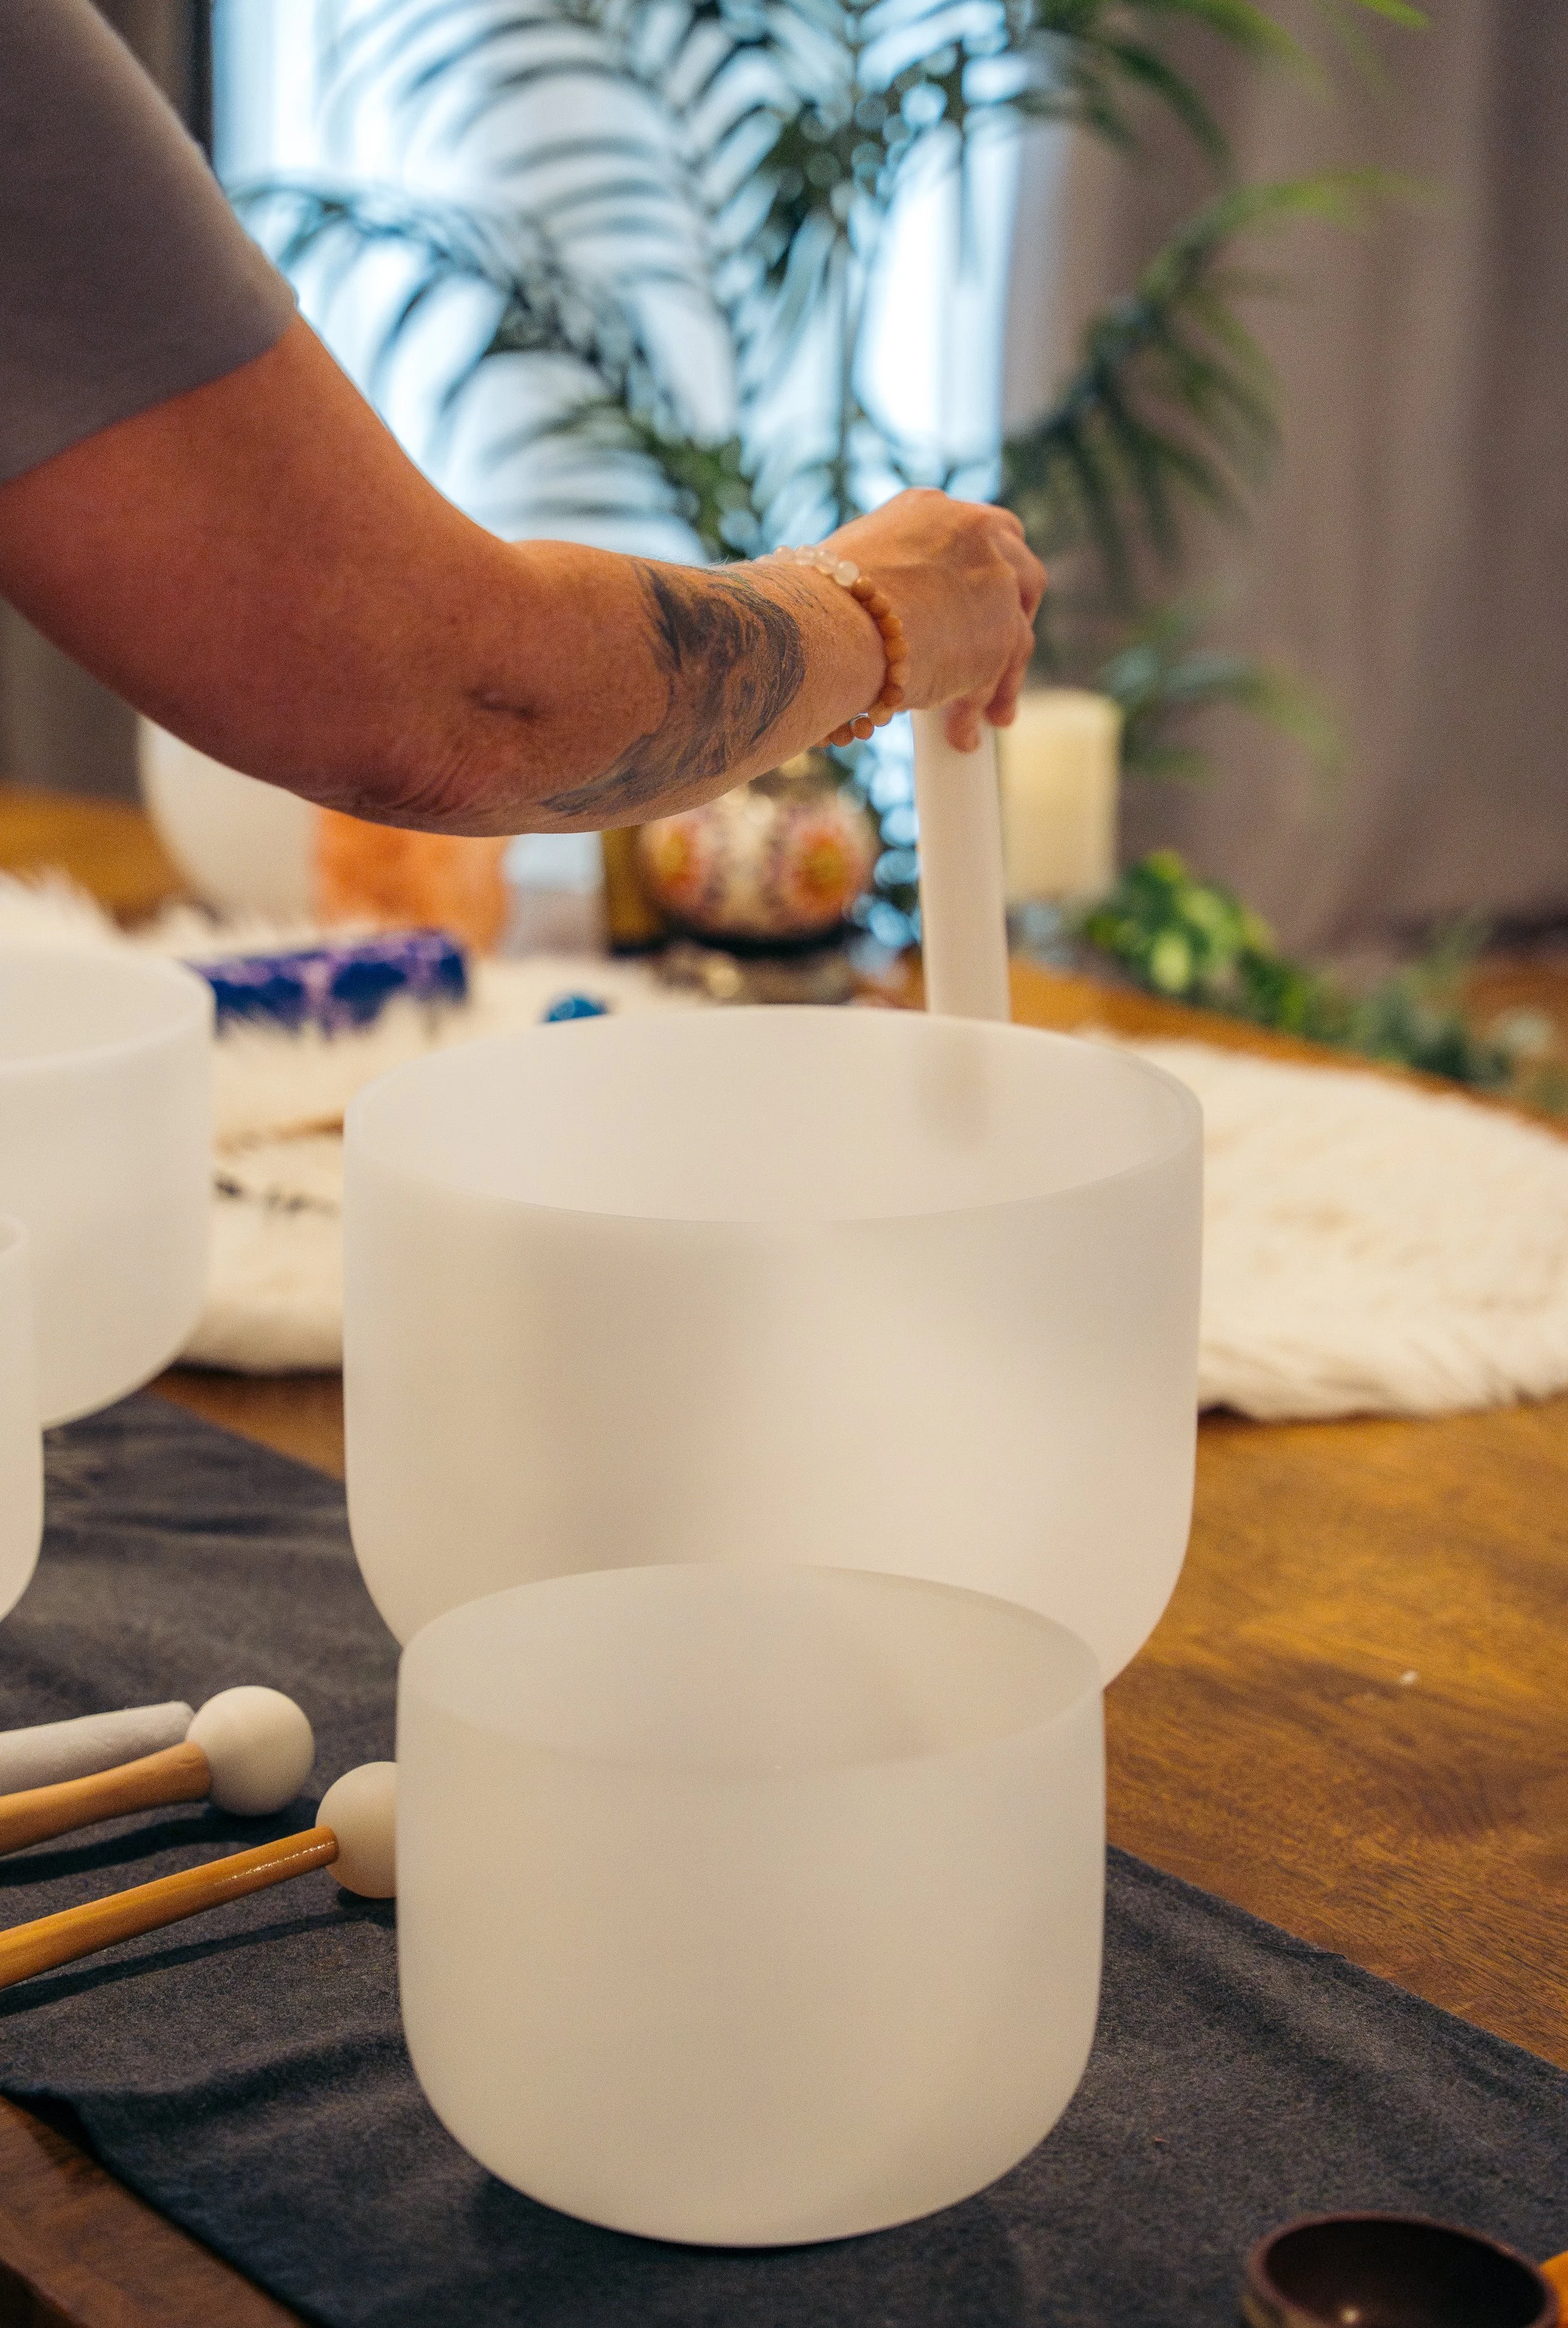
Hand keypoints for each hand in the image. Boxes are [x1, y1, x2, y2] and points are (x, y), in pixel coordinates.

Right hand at [819, 490, 1045, 751]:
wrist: (828, 630)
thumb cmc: (814, 609)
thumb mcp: (848, 571)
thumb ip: (881, 582)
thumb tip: (874, 620)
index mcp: (928, 509)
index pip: (976, 535)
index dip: (977, 573)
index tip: (970, 604)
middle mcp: (973, 531)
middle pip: (1020, 570)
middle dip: (1014, 613)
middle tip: (1002, 652)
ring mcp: (996, 580)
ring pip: (1018, 630)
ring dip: (1003, 676)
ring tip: (987, 717)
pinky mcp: (1004, 632)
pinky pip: (1002, 674)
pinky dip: (982, 705)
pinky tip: (961, 737)